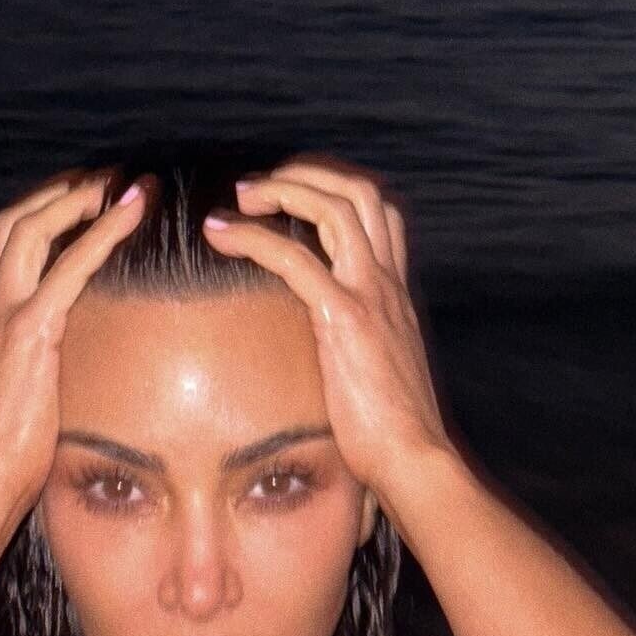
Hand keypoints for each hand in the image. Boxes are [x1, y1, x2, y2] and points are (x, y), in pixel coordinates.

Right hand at [0, 168, 148, 522]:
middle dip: (56, 194)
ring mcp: (5, 316)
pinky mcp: (30, 331)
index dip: (34, 220)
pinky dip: (102, 232)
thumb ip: (34, 375)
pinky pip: (70, 266)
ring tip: (119, 185)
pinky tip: (132, 213)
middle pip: (13, 223)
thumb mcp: (17, 401)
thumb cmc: (2, 458)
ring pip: (33, 228)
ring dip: (78, 199)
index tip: (70, 207)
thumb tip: (63, 381)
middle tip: (99, 181)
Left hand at [200, 155, 455, 497]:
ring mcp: (370, 297)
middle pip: (359, 192)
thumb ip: (363, 351)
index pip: (380, 215)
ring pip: (335, 207)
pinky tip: (221, 235)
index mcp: (396, 296)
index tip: (293, 198)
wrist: (415, 460)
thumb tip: (335, 362)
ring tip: (241, 197)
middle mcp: (388, 285)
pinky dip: (253, 237)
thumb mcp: (380, 377)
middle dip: (307, 175)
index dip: (337, 191)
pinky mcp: (345, 320)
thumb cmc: (393, 435)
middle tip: (258, 187)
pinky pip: (295, 259)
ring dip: (282, 190)